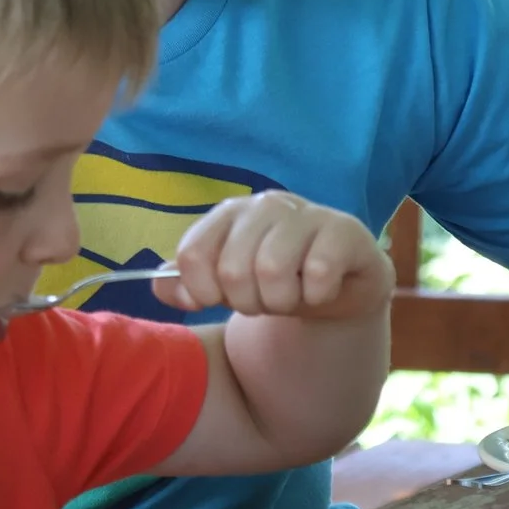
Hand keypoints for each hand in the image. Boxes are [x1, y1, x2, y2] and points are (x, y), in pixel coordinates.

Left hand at [161, 191, 392, 323]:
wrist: (338, 286)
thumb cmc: (276, 280)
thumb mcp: (226, 287)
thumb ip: (187, 287)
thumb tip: (164, 289)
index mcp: (229, 213)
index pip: (193, 254)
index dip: (203, 292)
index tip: (222, 299)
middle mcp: (264, 205)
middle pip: (232, 270)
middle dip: (248, 303)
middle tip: (266, 299)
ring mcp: (306, 213)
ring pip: (272, 270)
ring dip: (281, 302)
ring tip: (292, 296)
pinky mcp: (344, 230)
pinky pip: (318, 273)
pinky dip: (316, 296)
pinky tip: (322, 290)